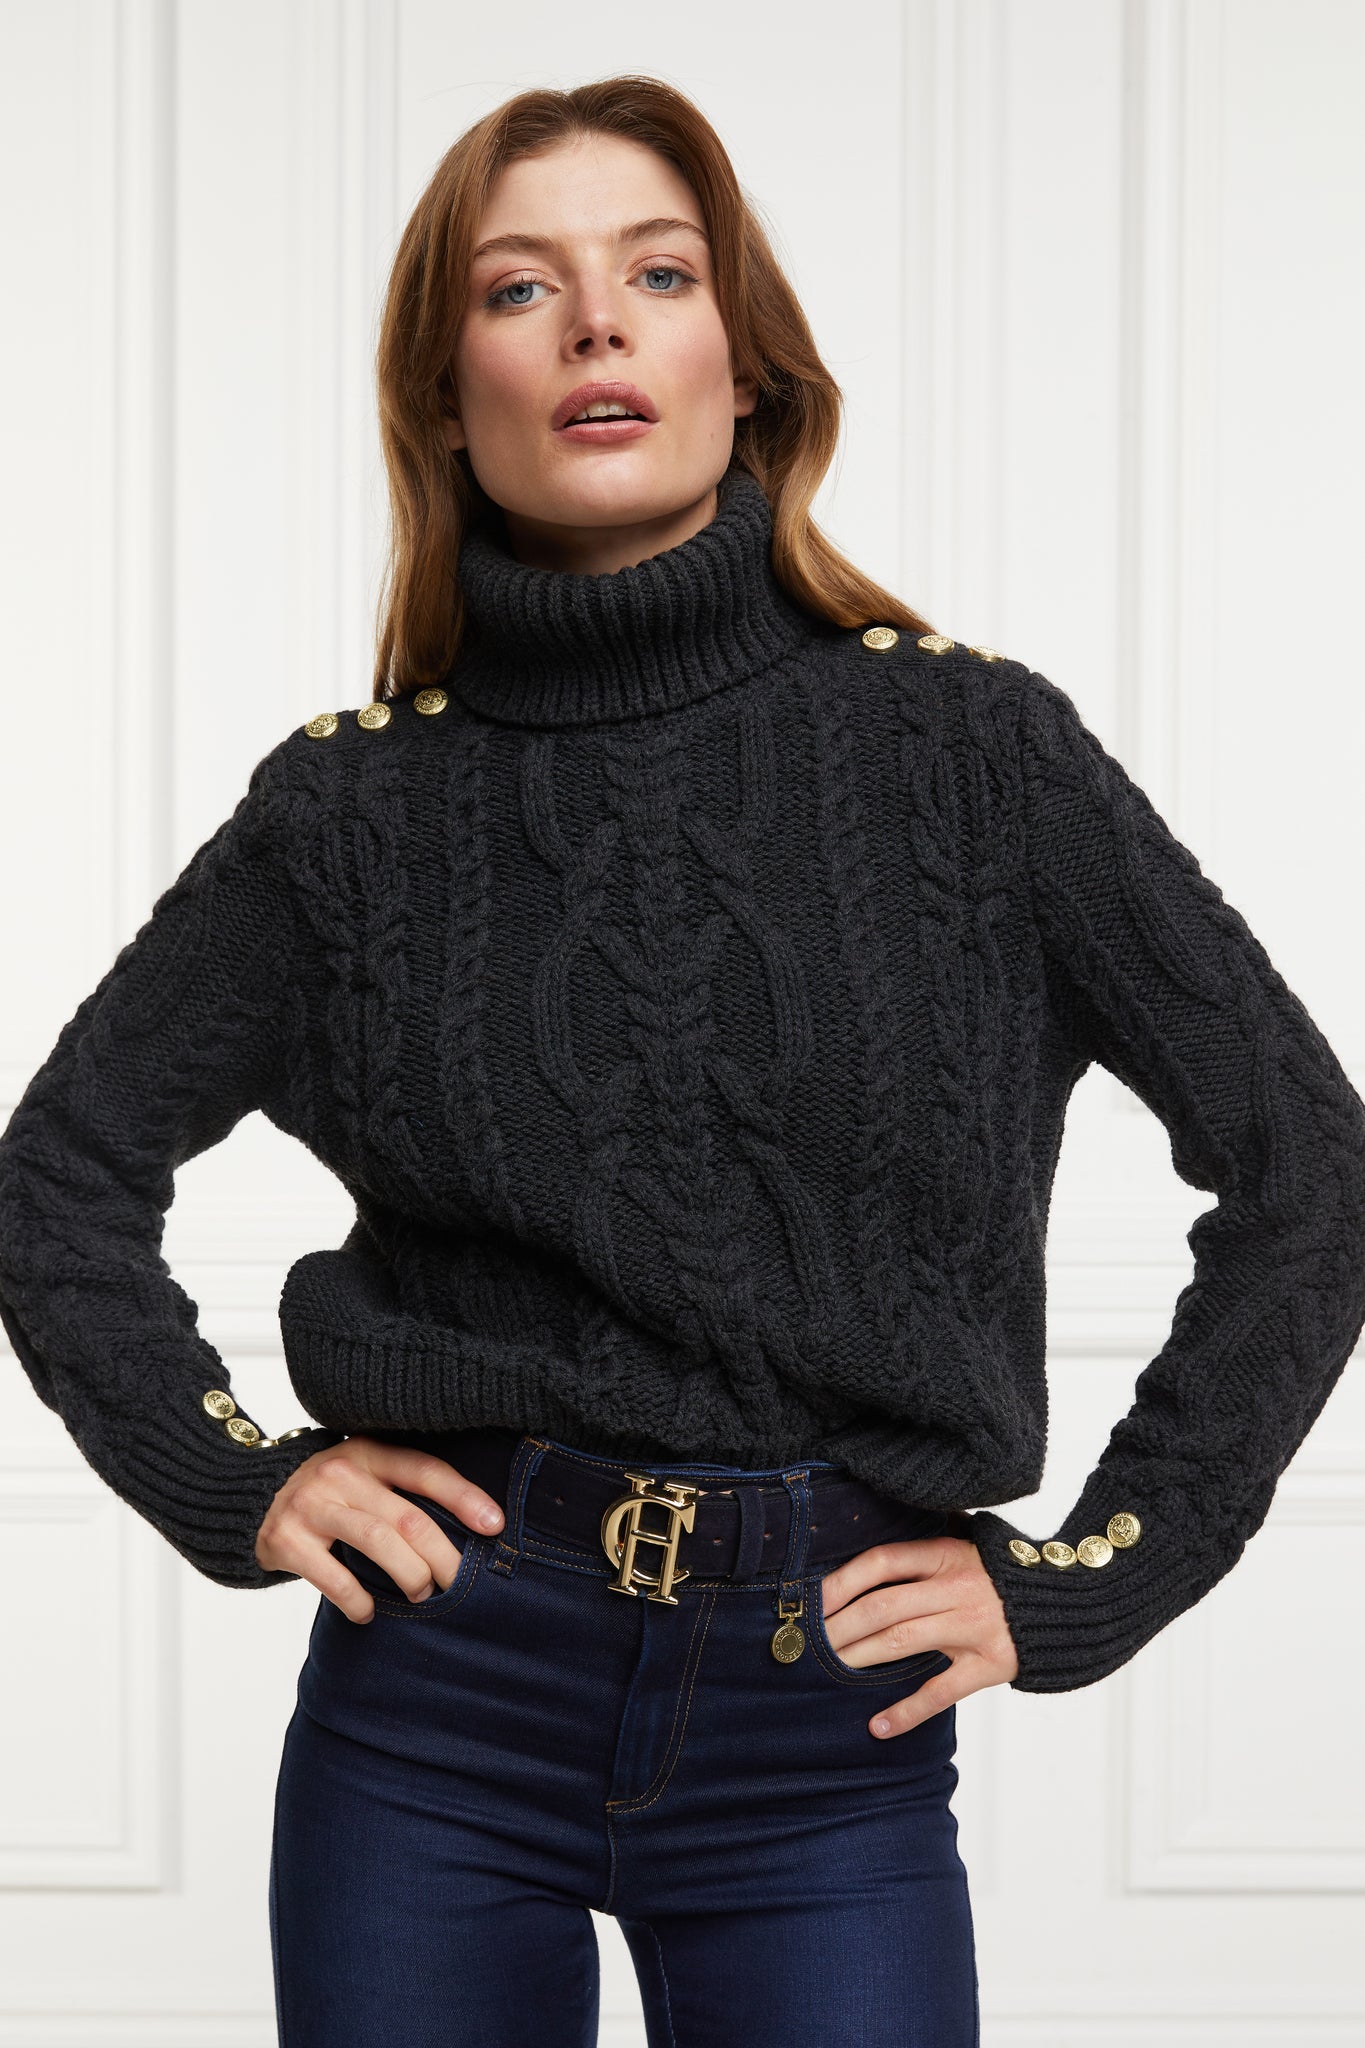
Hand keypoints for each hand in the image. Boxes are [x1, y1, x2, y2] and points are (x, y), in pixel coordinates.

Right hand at [254, 1436, 505, 1623]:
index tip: (495, 1525)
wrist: (248, 1497)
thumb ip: (398, 1491)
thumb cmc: (326, 1494)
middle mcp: (341, 1472)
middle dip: (443, 1555)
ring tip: (422, 1595)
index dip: (464, 1498)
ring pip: (377, 1541)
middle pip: (407, 1516)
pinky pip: (333, 1575)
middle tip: (459, 1582)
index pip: (426, 1471)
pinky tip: (368, 1612)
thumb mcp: (361, 1475)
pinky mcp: (285, 1538)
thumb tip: (466, 1531)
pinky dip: (357, 1599)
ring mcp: (311, 1504)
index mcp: (368, 1451)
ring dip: (409, 1575)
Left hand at [819, 1530, 1018, 1737]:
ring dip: (859, 1656)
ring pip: (901, 1641)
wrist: (1070, 1599)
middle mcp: (956, 1587)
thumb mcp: (970, 1544)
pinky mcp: (990, 1664)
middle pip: (883, 1606)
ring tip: (829, 1669)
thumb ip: (928, 1547)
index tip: (814, 1599)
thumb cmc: (1007, 1572)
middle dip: (839, 1625)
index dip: (843, 1580)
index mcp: (946, 1554)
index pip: (883, 1562)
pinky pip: (940, 1691)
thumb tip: (876, 1552)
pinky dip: (906, 1712)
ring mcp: (972, 1627)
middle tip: (809, 1642)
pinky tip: (878, 1726)